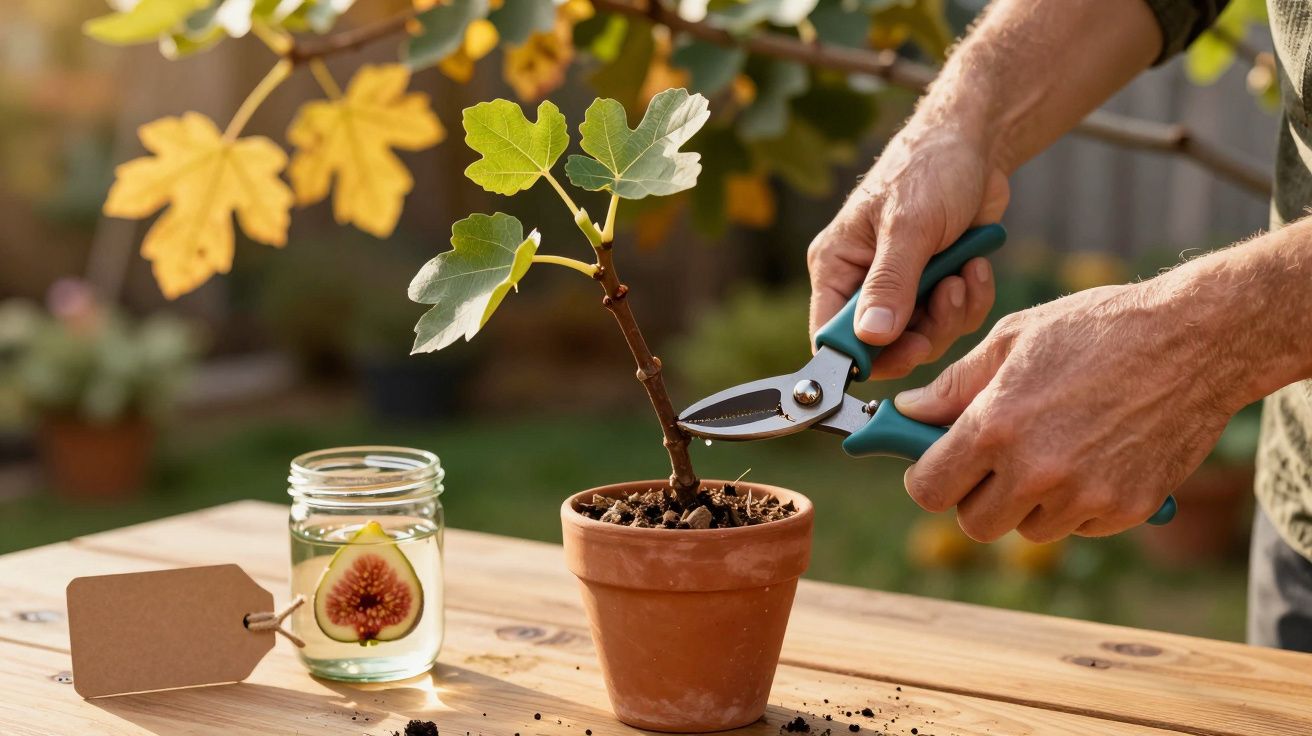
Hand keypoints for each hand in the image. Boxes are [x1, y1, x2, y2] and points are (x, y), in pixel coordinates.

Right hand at [807, 126, 1009, 379]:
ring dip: (953, 312)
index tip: (903, 350)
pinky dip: (970, 299)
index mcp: (836, 265)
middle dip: (923, 331)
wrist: (975, 145)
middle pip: (882, 346)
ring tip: (965, 272)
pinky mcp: (934, 286)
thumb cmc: (928, 169)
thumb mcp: (909, 227)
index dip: (861, 355)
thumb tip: (871, 338)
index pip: (831, 333)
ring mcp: (900, 287)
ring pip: (923, 337)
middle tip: (947, 301)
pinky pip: (951, 320)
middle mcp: (862, 283)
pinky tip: (976, 266)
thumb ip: (890, 284)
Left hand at [894, 281, 1238, 542]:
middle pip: (974, 522)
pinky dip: (1077, 504)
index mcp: (994, 428)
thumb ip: (952, 385)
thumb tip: (906, 412)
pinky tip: (1094, 454)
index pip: (929, 490)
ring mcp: (1084, 497)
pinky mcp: (1127, 510)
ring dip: (1028, 502)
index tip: (937, 463)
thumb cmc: (1097, 328)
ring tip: (1053, 447)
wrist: (1196, 337)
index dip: (928, 477)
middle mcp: (1035, 472)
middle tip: (994, 459)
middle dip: (975, 495)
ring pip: (1028, 529)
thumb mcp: (1013, 339)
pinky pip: (1079, 526)